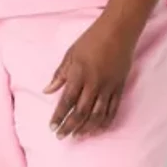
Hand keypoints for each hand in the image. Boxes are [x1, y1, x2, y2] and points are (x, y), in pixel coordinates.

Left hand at [43, 14, 137, 138]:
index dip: (59, 116)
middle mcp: (94, 83)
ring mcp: (108, 87)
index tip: (52, 127)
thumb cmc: (91, 39)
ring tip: (77, 136)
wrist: (118, 31)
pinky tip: (97, 129)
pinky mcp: (119, 87)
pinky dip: (104, 122)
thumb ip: (60, 74)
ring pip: (97, 115)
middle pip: (81, 112)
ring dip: (86, 128)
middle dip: (69, 126)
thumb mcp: (71, 53)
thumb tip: (47, 90)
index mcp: (79, 73)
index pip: (67, 100)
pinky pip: (113, 110)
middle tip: (61, 136)